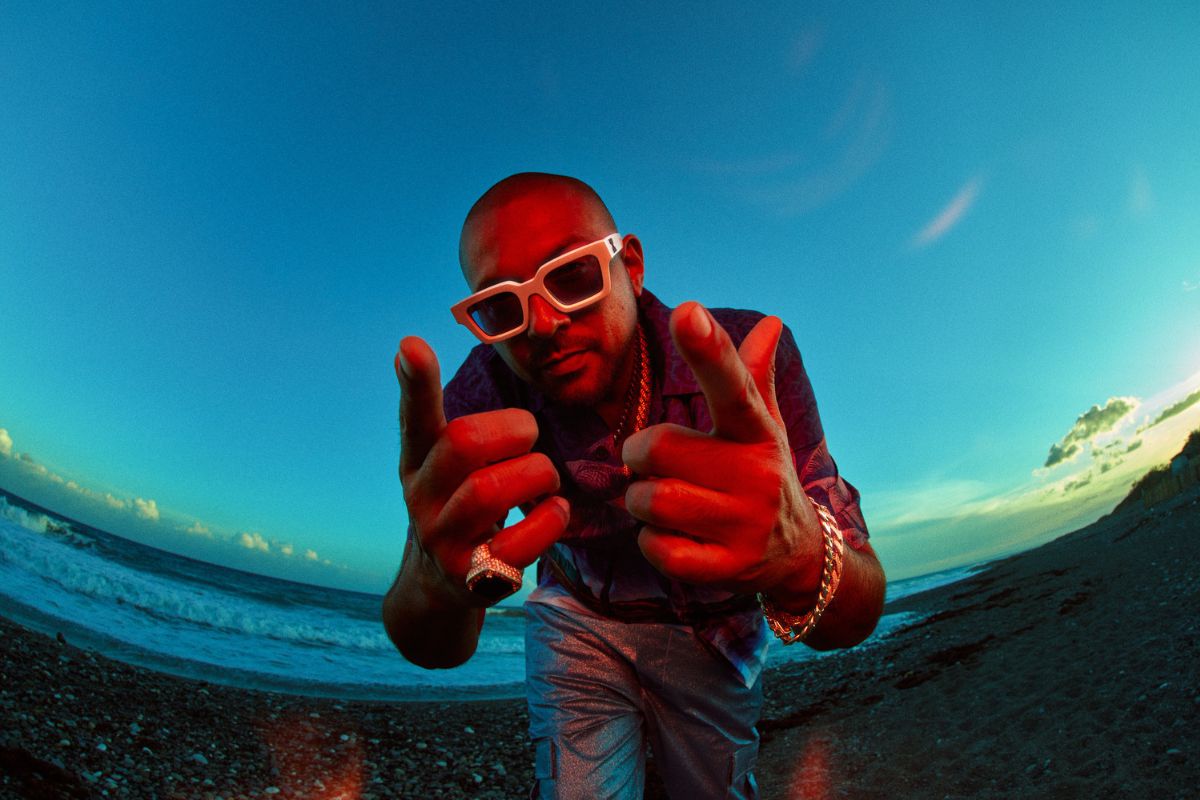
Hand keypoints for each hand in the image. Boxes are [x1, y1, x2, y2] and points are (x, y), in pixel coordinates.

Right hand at [395, 336, 568, 606]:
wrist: (439, 588)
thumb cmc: (458, 507)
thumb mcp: (445, 467)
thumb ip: (448, 423)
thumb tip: (411, 349)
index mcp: (417, 462)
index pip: (414, 418)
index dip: (415, 382)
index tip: (412, 343)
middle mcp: (421, 498)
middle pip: (463, 443)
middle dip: (513, 429)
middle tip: (530, 438)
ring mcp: (443, 540)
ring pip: (489, 491)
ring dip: (536, 475)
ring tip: (545, 480)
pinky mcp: (471, 578)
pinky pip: (517, 544)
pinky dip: (549, 521)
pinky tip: (554, 510)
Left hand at [621, 303, 822, 598]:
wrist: (801, 554)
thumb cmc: (762, 474)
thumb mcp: (764, 426)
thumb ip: (754, 375)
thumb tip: (771, 322)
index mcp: (758, 432)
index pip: (733, 386)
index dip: (708, 350)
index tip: (688, 311)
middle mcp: (756, 476)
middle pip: (657, 448)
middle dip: (638, 454)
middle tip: (650, 462)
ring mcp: (744, 525)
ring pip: (650, 499)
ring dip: (641, 499)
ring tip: (665, 499)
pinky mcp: (728, 568)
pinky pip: (657, 549)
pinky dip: (651, 542)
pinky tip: (674, 536)